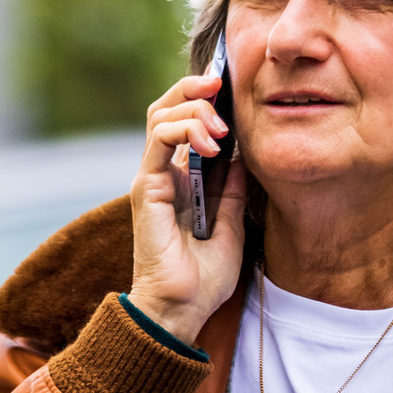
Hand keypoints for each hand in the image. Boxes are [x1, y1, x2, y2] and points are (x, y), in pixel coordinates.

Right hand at [128, 69, 248, 343]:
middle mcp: (164, 173)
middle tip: (223, 81)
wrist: (182, 311)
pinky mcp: (146, 188)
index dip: (207, 98)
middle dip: (196, 86)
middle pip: (168, 107)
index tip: (234, 88)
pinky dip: (185, 129)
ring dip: (194, 108)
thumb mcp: (233, 224)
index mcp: (183, 179)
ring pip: (160, 114)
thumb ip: (234, 188)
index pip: (187, 121)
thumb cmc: (204, 279)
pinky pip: (159, 140)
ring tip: (221, 128)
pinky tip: (211, 145)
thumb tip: (246, 154)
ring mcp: (152, 178)